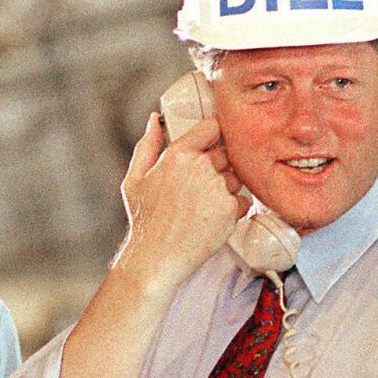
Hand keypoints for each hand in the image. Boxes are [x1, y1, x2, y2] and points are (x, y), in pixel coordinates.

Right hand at [115, 113, 249, 291]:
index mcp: (178, 155)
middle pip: (226, 154)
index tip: (209, 150)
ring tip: (204, 207)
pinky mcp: (230, 210)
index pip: (212, 128)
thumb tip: (154, 119)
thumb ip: (147, 146)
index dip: (211, 138)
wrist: (156, 258)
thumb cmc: (144, 221)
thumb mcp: (135, 179)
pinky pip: (242, 201)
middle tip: (201, 189)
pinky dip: (233, 210)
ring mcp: (218, 188)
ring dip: (226, 189)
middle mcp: (201, 167)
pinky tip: (212, 219)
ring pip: (236, 178)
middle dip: (218, 168)